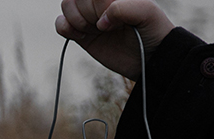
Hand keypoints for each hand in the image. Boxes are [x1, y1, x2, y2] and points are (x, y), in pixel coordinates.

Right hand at [56, 0, 174, 80]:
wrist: (150, 58)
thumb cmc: (152, 31)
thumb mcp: (146, 14)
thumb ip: (123, 9)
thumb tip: (101, 21)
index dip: (98, 4)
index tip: (110, 16)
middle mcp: (99, 1)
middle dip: (88, 13)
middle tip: (106, 27)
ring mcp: (89, 17)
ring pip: (66, 6)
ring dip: (76, 20)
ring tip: (94, 31)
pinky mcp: (82, 34)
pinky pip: (61, 24)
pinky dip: (64, 28)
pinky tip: (80, 36)